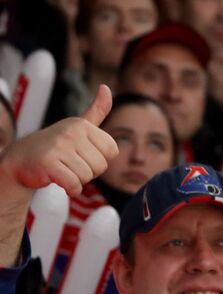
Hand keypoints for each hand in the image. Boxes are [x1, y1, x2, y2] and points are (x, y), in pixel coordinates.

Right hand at [0, 85, 117, 200]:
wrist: (21, 158)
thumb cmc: (56, 144)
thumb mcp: (78, 126)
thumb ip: (96, 111)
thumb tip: (106, 88)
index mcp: (82, 124)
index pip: (112, 151)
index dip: (100, 158)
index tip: (82, 153)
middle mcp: (71, 132)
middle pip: (101, 166)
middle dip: (88, 171)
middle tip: (70, 163)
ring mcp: (58, 147)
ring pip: (87, 176)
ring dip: (77, 180)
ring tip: (63, 169)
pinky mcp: (48, 163)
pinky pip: (74, 184)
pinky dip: (70, 188)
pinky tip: (59, 180)